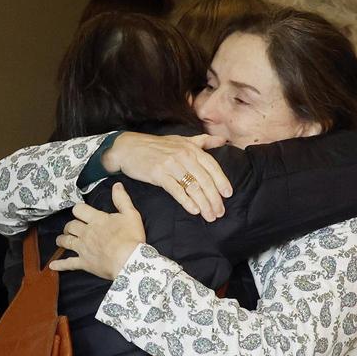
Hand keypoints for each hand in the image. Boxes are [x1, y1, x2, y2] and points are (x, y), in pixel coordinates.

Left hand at [49, 184, 146, 279]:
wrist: (129, 260)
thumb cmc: (131, 238)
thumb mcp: (131, 215)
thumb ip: (122, 199)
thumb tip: (117, 185)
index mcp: (96, 220)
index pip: (79, 210)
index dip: (78, 210)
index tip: (79, 212)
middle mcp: (86, 233)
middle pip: (71, 226)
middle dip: (69, 226)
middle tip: (71, 227)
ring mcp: (83, 248)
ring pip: (66, 241)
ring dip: (61, 239)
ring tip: (60, 240)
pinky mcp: (84, 263)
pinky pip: (69, 263)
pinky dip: (60, 265)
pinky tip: (52, 265)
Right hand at [104, 132, 231, 221]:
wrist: (128, 148)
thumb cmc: (156, 146)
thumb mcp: (181, 140)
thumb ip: (203, 141)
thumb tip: (223, 140)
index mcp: (191, 148)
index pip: (212, 166)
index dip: (222, 181)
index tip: (228, 194)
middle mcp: (184, 155)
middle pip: (205, 179)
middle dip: (214, 198)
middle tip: (220, 212)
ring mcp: (171, 164)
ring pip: (193, 187)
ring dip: (203, 203)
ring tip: (209, 216)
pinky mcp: (158, 174)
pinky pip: (176, 190)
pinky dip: (186, 201)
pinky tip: (194, 210)